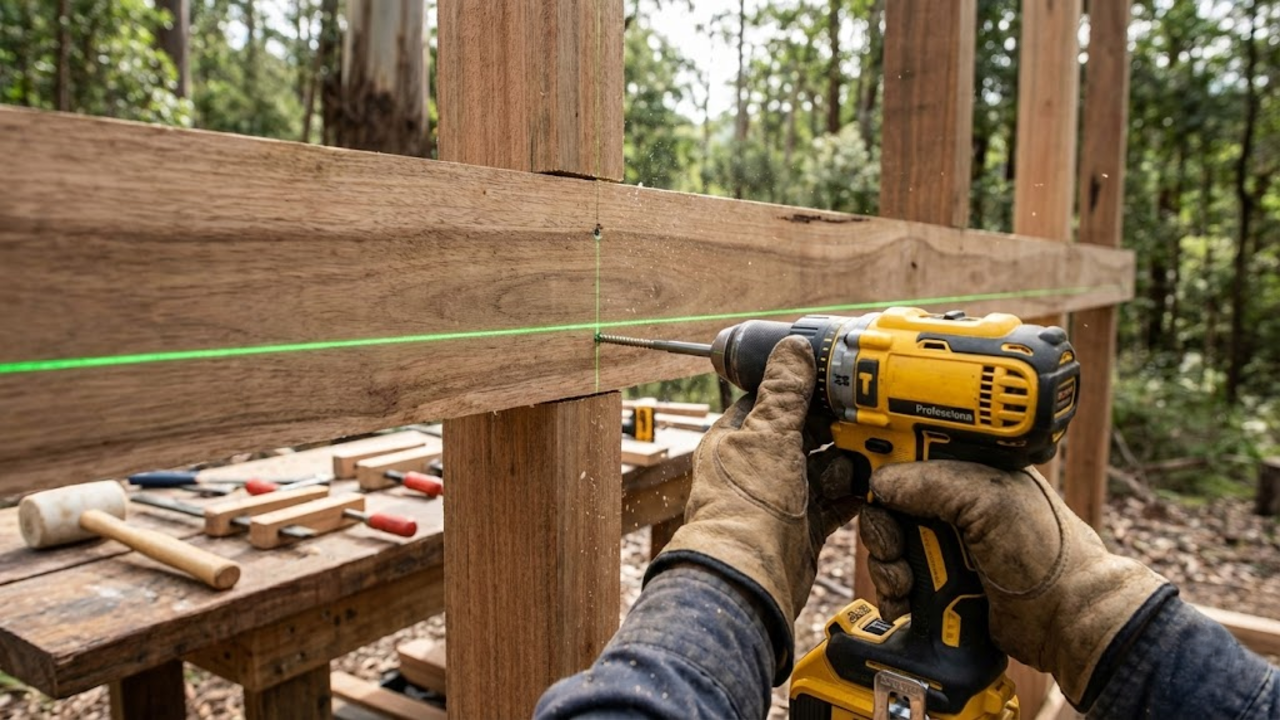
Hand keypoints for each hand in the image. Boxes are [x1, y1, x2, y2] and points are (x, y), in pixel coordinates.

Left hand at [648, 336, 862, 670]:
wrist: (751, 578)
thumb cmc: (746, 507)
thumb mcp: (768, 435)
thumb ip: (785, 392)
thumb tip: (793, 346)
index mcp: (734, 440)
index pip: (770, 402)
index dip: (802, 390)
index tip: (836, 380)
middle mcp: (755, 468)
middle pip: (802, 436)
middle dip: (833, 428)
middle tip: (866, 415)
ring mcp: (779, 500)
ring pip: (821, 470)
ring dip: (847, 461)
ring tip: (873, 448)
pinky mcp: (802, 528)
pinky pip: (834, 503)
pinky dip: (853, 494)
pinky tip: (875, 483)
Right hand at [860, 461, 1168, 704]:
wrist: (1065, 618)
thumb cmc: (1045, 552)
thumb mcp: (988, 499)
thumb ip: (931, 481)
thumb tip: (880, 481)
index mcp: (968, 473)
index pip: (908, 458)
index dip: (882, 468)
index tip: (864, 481)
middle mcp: (953, 508)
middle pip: (888, 508)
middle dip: (884, 531)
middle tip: (897, 548)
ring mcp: (945, 548)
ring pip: (888, 548)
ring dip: (889, 568)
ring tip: (910, 583)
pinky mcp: (940, 585)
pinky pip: (896, 583)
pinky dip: (894, 594)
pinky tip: (909, 602)